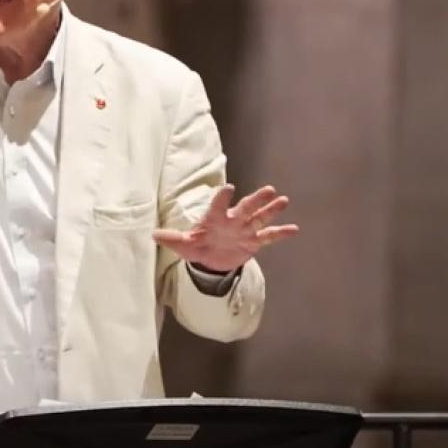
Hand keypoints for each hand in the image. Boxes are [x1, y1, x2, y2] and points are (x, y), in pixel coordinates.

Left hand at [152, 184, 298, 273]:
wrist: (210, 259)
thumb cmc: (197, 246)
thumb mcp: (183, 245)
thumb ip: (172, 239)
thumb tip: (153, 235)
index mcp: (214, 218)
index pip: (218, 205)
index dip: (222, 197)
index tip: (228, 188)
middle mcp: (232, 220)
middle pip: (245, 207)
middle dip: (256, 199)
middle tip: (269, 189)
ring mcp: (244, 230)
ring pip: (259, 218)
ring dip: (271, 210)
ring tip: (283, 200)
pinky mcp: (253, 242)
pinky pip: (268, 237)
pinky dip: (280, 233)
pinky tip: (294, 229)